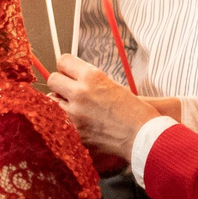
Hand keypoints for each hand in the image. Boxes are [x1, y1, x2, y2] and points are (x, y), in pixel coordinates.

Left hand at [46, 54, 164, 158]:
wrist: (145, 137)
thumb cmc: (135, 111)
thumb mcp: (113, 86)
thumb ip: (91, 81)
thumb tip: (74, 79)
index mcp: (92, 77)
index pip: (64, 61)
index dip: (66, 66)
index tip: (69, 72)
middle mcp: (80, 93)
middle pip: (53, 79)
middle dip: (60, 83)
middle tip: (69, 89)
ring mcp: (75, 115)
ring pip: (52, 102)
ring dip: (61, 103)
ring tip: (76, 109)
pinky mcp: (75, 133)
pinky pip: (61, 122)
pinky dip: (67, 122)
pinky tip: (80, 125)